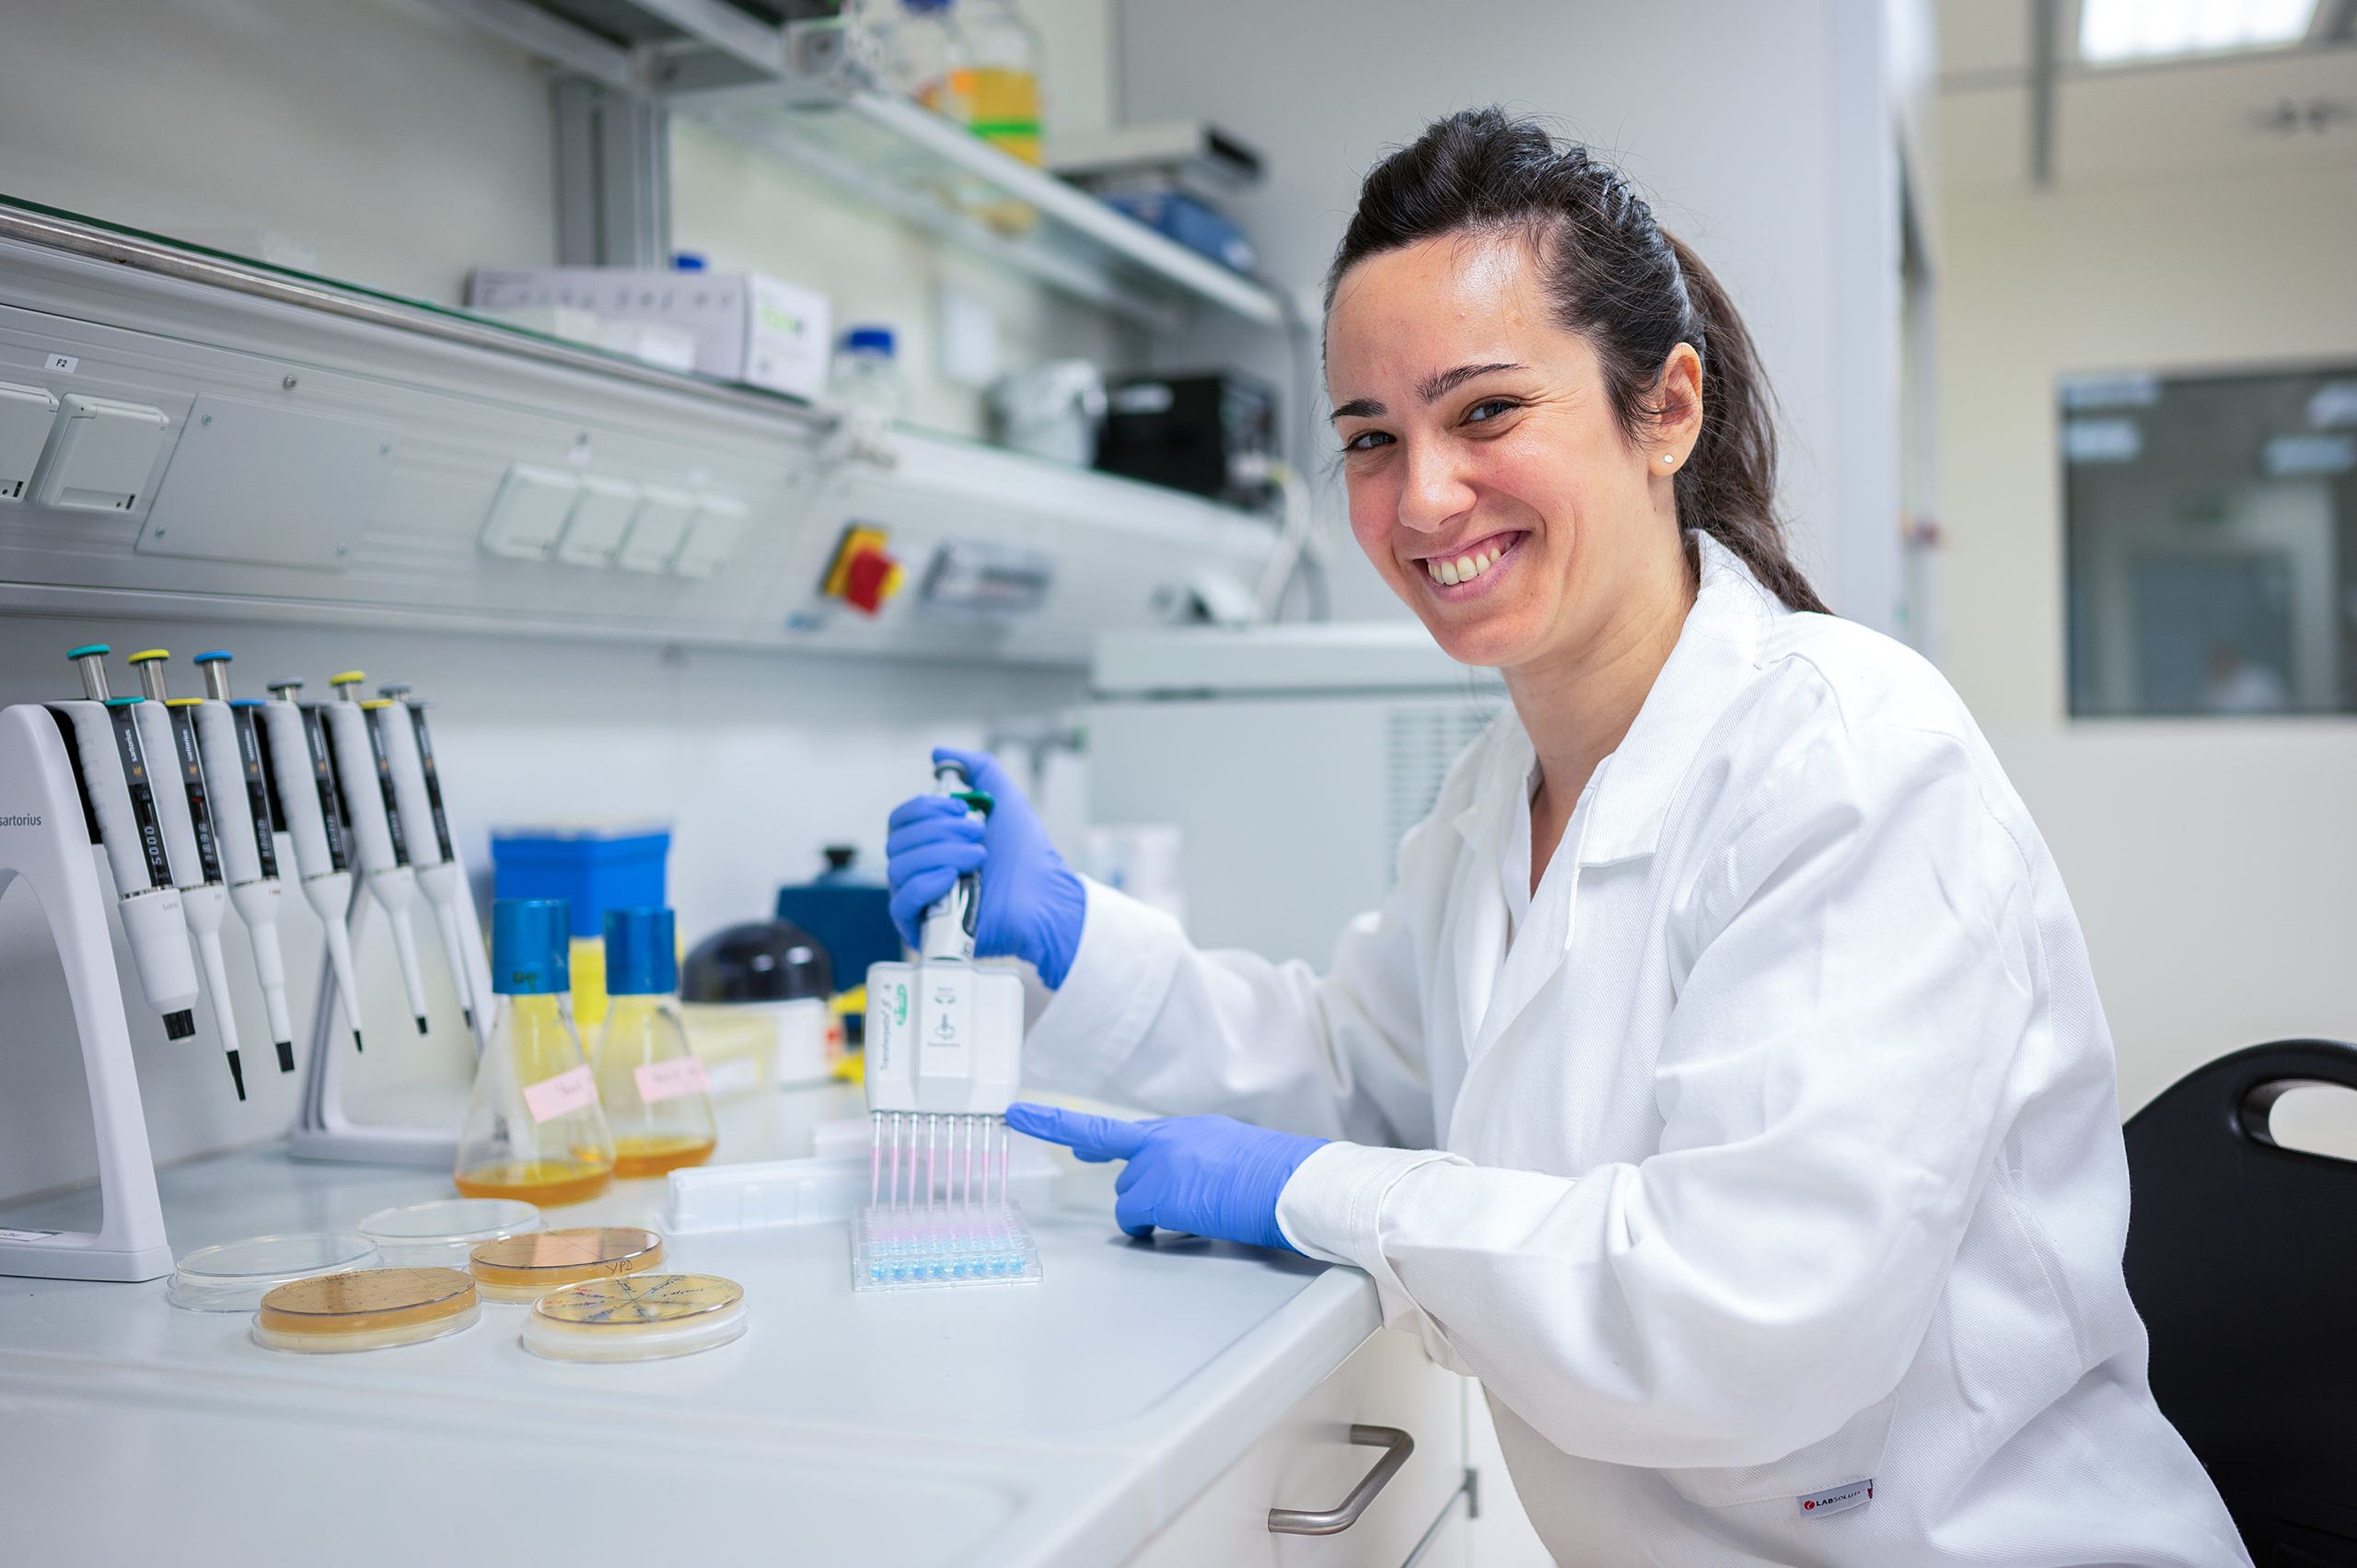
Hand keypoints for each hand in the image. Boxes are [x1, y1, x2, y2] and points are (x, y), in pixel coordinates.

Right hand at [884, 747, 1085, 986]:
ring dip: (941, 854)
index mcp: (931, 842)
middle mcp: (919, 869)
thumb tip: (938, 753)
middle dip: (939, 831)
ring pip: (898, 867)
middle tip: (978, 834)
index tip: (961, 808)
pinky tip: (953, 878)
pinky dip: (925, 883)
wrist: (1046, 897)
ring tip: (979, 857)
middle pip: (897, 840)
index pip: (901, 819)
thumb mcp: (1004, 799)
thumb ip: (977, 768)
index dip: (925, 808)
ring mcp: (920, 899)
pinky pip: (901, 902)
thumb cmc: (1027, 856)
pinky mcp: (923, 928)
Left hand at [1005, 1103, 1326, 1253]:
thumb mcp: (1233, 1158)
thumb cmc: (1280, 1179)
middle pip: (1124, 1170)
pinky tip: (1181, 1229)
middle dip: (1134, 1190)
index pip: (1119, 1130)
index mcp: (1186, 1130)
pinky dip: (1150, 1231)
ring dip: (1151, 1213)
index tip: (1023, 1114)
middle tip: (1130, 1187)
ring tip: (1199, 1216)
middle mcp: (1166, 1139)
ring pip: (1128, 1199)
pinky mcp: (1160, 1192)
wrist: (1297, 1183)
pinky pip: (1135, 1220)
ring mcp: (1160, 1163)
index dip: (1064, 1125)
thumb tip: (1188, 1192)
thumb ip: (1198, 1166)